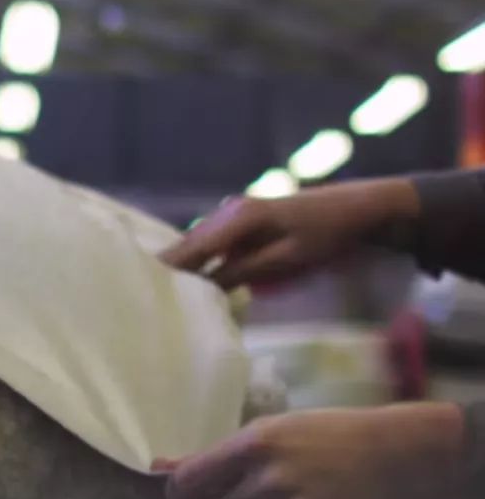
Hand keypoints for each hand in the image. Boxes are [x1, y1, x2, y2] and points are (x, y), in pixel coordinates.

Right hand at [159, 178, 419, 289]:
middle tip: (139, 291)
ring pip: (199, 241)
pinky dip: (199, 257)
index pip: (194, 248)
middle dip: (167, 266)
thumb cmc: (328, 233)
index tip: (144, 287)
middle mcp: (230, 211)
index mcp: (240, 218)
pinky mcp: (244, 220)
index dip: (169, 268)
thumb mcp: (287, 258)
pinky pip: (212, 241)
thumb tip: (205, 287)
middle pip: (190, 243)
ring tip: (157, 286)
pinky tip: (189, 275)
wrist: (358, 207)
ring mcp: (236, 212)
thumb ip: (244, 271)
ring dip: (181, 263)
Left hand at [162, 403, 466, 498]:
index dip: (180, 492)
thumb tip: (160, 467)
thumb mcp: (266, 430)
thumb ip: (212, 455)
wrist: (387, 455)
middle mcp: (271, 479)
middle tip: (232, 498)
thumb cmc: (319, 435)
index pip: (192, 481)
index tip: (184, 495)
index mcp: (255, 444)